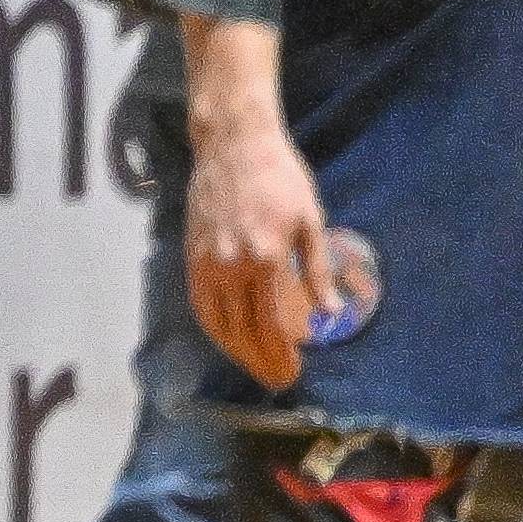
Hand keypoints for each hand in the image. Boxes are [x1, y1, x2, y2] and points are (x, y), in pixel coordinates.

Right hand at [183, 72, 339, 391]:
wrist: (233, 142)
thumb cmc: (279, 176)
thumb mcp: (311, 220)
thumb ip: (318, 270)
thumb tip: (331, 314)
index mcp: (267, 258)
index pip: (273, 324)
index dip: (283, 355)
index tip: (295, 372)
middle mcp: (232, 264)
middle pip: (244, 331)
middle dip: (261, 361)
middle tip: (278, 379)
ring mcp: (207, 259)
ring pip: (217, 321)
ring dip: (235, 350)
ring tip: (253, 364)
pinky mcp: (191, 251)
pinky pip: (198, 301)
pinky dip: (211, 326)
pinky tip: (225, 336)